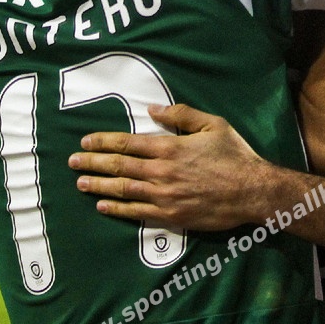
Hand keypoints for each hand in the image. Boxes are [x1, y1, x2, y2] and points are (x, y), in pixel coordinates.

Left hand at [70, 103, 274, 230]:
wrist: (252, 191)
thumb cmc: (234, 155)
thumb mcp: (212, 124)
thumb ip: (180, 114)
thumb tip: (152, 108)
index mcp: (169, 147)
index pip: (126, 143)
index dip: (103, 142)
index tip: (85, 141)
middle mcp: (161, 171)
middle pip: (118, 167)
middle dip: (92, 164)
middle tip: (72, 162)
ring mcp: (164, 196)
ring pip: (123, 190)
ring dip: (98, 187)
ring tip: (80, 184)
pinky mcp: (170, 215)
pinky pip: (137, 212)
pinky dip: (117, 209)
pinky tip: (103, 206)